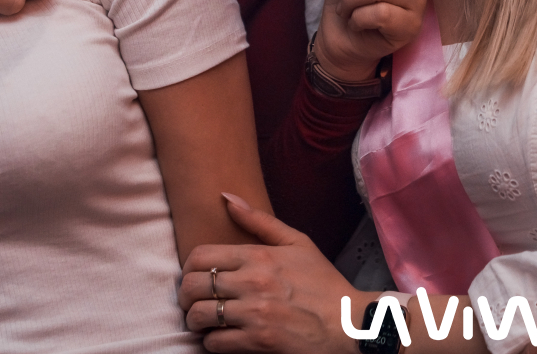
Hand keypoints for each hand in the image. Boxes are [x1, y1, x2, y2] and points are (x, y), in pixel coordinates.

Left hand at [179, 193, 355, 353]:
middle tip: (195, 302)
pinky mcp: (258, 341)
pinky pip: (214, 342)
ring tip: (205, 322)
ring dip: (196, 321)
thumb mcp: (298, 243)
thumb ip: (259, 220)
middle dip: (187, 296)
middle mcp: (253, 282)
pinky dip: (212, 342)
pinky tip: (222, 337)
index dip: (189, 269)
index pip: (200, 256)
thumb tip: (227, 196)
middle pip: (193, 286)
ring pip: (199, 316)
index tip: (197, 278)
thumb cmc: (323, 283)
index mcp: (259, 255)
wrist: (349, 322)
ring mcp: (255, 313)